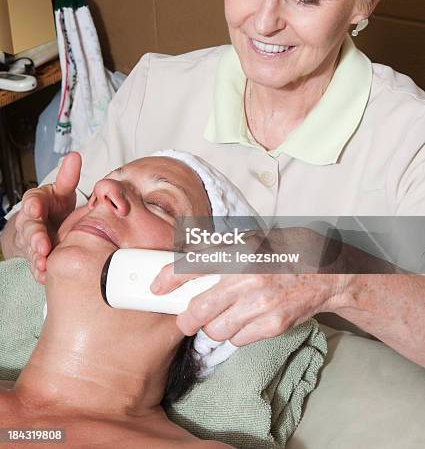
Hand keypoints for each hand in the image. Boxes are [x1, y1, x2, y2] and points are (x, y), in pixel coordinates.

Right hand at [14, 152, 81, 283]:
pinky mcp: (37, 258)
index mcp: (36, 203)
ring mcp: (32, 242)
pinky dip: (40, 271)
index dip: (33, 206)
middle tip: (43, 244)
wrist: (45, 227)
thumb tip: (75, 156)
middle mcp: (30, 223)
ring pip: (31, 249)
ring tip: (44, 262)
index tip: (36, 209)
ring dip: (37, 256)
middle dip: (35, 237)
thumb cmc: (53, 207)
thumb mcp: (60, 191)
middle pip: (29, 229)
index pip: (31, 202)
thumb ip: (67, 177)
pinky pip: (36, 266)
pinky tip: (46, 275)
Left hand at [151, 228, 345, 344]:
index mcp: (241, 252)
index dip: (170, 277)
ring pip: (216, 330)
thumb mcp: (253, 240)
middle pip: (199, 309)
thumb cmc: (288, 253)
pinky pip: (237, 340)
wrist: (327, 275)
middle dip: (185, 318)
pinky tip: (241, 322)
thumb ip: (223, 250)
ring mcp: (261, 305)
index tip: (157, 287)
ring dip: (212, 327)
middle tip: (184, 318)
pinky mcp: (272, 325)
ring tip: (220, 317)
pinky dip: (234, 335)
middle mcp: (248, 278)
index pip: (194, 265)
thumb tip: (188, 258)